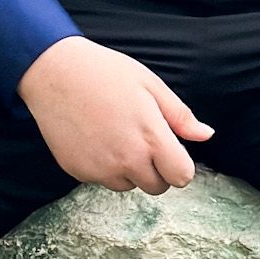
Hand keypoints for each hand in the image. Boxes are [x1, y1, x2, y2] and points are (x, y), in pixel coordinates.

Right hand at [16, 36, 214, 194]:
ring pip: (128, 185)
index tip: (171, 150)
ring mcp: (100, 169)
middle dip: (156, 169)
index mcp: (151, 138)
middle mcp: (126, 160)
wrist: (53, 72)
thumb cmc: (105, 73)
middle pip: (156, 186)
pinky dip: (103, 166)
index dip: (180, 165)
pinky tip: (95, 137)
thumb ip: (180, 116)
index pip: (182, 177)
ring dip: (128, 169)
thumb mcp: (151, 85)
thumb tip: (206, 135)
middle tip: (141, 138)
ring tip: (115, 133)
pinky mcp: (78, 172)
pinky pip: (101, 179)